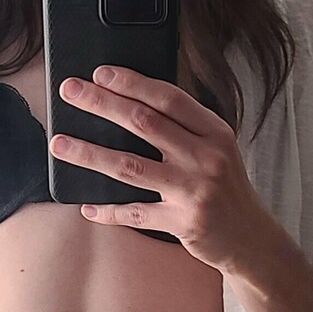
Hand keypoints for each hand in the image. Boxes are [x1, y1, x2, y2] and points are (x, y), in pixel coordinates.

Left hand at [48, 64, 268, 274]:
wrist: (252, 238)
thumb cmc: (226, 187)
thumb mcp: (217, 149)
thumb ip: (184, 128)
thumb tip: (131, 102)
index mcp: (214, 132)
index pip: (168, 98)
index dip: (132, 83)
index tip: (100, 73)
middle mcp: (206, 158)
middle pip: (144, 123)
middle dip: (102, 104)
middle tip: (70, 92)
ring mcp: (194, 191)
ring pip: (130, 167)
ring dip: (90, 153)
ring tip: (60, 143)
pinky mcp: (183, 223)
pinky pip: (135, 213)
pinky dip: (108, 210)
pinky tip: (86, 206)